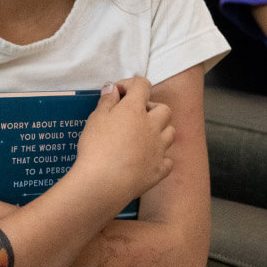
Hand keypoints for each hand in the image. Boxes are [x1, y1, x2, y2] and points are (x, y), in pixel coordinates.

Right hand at [72, 77, 175, 208]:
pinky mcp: (160, 169)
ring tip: (142, 136)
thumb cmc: (96, 147)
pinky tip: (146, 159)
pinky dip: (160, 157)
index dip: (130, 84)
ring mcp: (160, 148)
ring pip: (170, 132)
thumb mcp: (95, 118)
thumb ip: (107, 101)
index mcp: (135, 110)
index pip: (142, 85)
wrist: (104, 182)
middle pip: (164, 109)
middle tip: (134, 115)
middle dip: (151, 108)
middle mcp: (152, 126)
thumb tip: (113, 88)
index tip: (117, 93)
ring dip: (159, 130)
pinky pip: (168, 159)